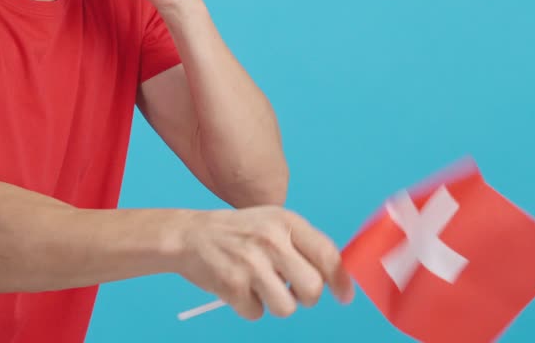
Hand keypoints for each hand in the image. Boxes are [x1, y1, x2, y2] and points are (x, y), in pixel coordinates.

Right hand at [174, 206, 355, 319]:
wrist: (190, 235)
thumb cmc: (239, 233)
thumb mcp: (273, 224)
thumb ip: (303, 245)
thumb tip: (336, 278)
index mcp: (286, 221)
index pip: (327, 254)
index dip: (340, 280)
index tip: (344, 296)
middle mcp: (271, 239)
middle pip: (312, 288)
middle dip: (305, 297)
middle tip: (289, 289)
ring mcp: (251, 263)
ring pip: (287, 308)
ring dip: (275, 304)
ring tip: (259, 286)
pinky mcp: (232, 284)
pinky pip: (256, 313)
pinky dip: (248, 306)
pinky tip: (238, 286)